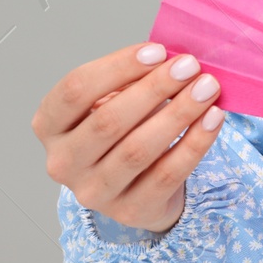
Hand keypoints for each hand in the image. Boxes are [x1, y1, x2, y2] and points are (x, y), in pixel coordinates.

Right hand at [31, 42, 225, 232]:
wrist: (136, 186)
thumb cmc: (122, 129)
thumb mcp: (113, 100)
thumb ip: (131, 80)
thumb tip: (173, 58)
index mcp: (49, 126)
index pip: (75, 90)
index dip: (118, 67)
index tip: (157, 51)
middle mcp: (62, 163)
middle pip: (108, 120)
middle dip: (154, 88)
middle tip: (190, 66)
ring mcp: (93, 192)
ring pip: (138, 149)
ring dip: (178, 114)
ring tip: (207, 89)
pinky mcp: (129, 211)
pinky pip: (167, 174)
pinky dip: (194, 143)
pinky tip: (213, 118)